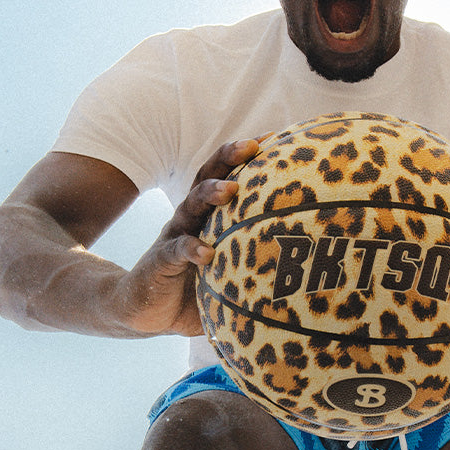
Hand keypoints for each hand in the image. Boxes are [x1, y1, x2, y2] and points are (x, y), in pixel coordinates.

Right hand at [112, 138, 260, 335]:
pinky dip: (191, 249)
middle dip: (229, 158)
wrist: (143, 311)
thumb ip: (258, 271)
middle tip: (253, 145)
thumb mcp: (228, 276)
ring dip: (209, 194)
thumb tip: (305, 282)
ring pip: (190, 206)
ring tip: (230, 189)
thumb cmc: (195, 292)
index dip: (247, 158)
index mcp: (208, 217)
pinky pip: (176, 251)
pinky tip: (207, 252)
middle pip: (208, 179)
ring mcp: (174, 237)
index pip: (228, 178)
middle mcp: (191, 220)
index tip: (276, 138)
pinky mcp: (160, 262)